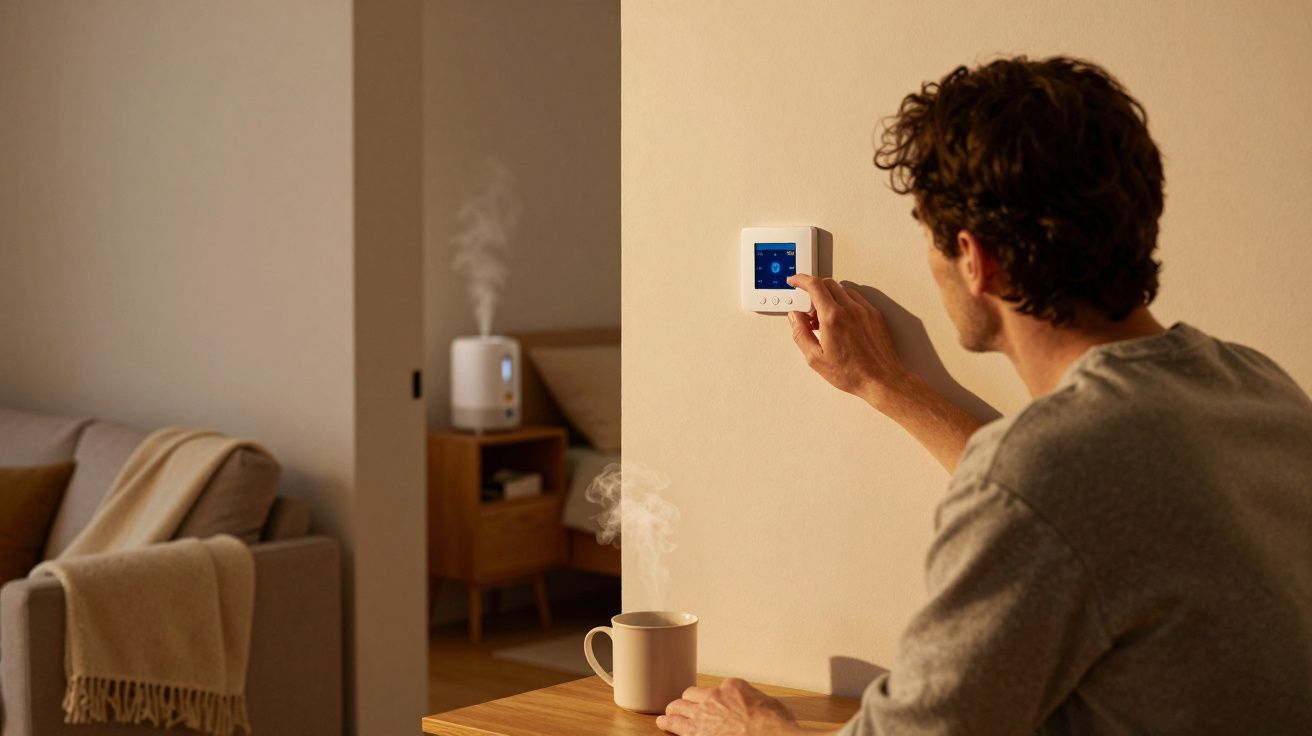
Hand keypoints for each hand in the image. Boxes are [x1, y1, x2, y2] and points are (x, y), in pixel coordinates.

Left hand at [656, 678, 799, 734]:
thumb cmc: (775, 725)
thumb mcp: (770, 704)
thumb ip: (755, 702)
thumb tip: (756, 707)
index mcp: (732, 687)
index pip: (716, 689)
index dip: (714, 699)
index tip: (715, 705)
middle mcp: (714, 697)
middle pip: (691, 694)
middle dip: (687, 701)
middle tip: (684, 706)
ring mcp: (703, 714)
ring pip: (678, 706)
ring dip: (673, 710)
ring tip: (668, 714)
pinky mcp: (695, 732)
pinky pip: (674, 725)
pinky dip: (667, 724)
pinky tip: (662, 724)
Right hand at [786, 274, 912, 409]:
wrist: (881, 380)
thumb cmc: (852, 373)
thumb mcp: (816, 359)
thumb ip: (800, 333)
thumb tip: (795, 317)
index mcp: (832, 317)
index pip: (814, 286)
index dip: (801, 280)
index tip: (794, 281)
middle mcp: (849, 309)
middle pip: (827, 283)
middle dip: (813, 290)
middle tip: (809, 311)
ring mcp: (864, 310)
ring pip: (842, 289)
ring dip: (829, 296)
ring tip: (826, 319)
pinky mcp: (875, 315)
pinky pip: (856, 298)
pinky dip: (845, 301)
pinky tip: (842, 319)